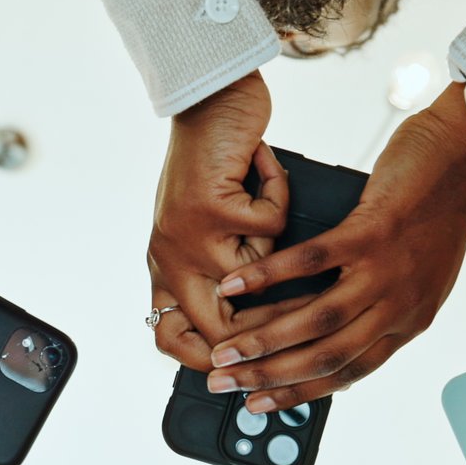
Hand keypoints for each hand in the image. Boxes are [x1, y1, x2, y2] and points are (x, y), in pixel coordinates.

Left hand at [149, 72, 280, 365]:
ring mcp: (187, 237)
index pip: (169, 339)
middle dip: (264, 332)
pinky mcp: (211, 210)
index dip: (205, 360)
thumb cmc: (211, 161)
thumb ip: (215, 269)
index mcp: (166, 267)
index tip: (246, 363)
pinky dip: (278, 196)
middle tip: (299, 314)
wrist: (207, 100)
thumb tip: (251, 326)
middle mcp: (170, 258)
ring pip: (253, 282)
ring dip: (278, 252)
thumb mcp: (205, 226)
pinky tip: (263, 170)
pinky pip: (268, 229)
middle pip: (217, 331)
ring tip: (272, 215)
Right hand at [204, 85, 465, 410]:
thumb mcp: (419, 276)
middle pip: (326, 358)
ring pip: (318, 321)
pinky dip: (270, 276)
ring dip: (264, 340)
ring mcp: (387, 271)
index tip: (259, 403)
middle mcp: (400, 306)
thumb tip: (337, 331)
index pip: (348, 373)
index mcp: (409, 321)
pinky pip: (312, 262)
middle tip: (224, 384)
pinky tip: (237, 285)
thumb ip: (384, 307)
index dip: (299, 393)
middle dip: (269, 377)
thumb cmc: (439, 209)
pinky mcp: (373, 232)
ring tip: (226, 348)